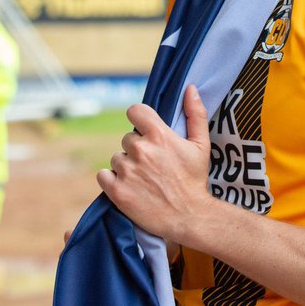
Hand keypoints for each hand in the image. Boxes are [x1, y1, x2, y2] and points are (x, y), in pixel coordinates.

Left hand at [96, 85, 212, 242]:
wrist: (191, 217)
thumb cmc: (195, 180)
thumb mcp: (201, 145)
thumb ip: (196, 114)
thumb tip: (190, 88)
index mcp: (158, 135)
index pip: (135, 111)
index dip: (140, 120)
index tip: (146, 132)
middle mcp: (140, 150)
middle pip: (127, 139)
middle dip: (137, 149)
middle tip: (153, 165)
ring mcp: (127, 171)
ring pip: (116, 158)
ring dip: (126, 166)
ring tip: (144, 180)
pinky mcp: (117, 192)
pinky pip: (103, 175)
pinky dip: (111, 180)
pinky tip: (128, 187)